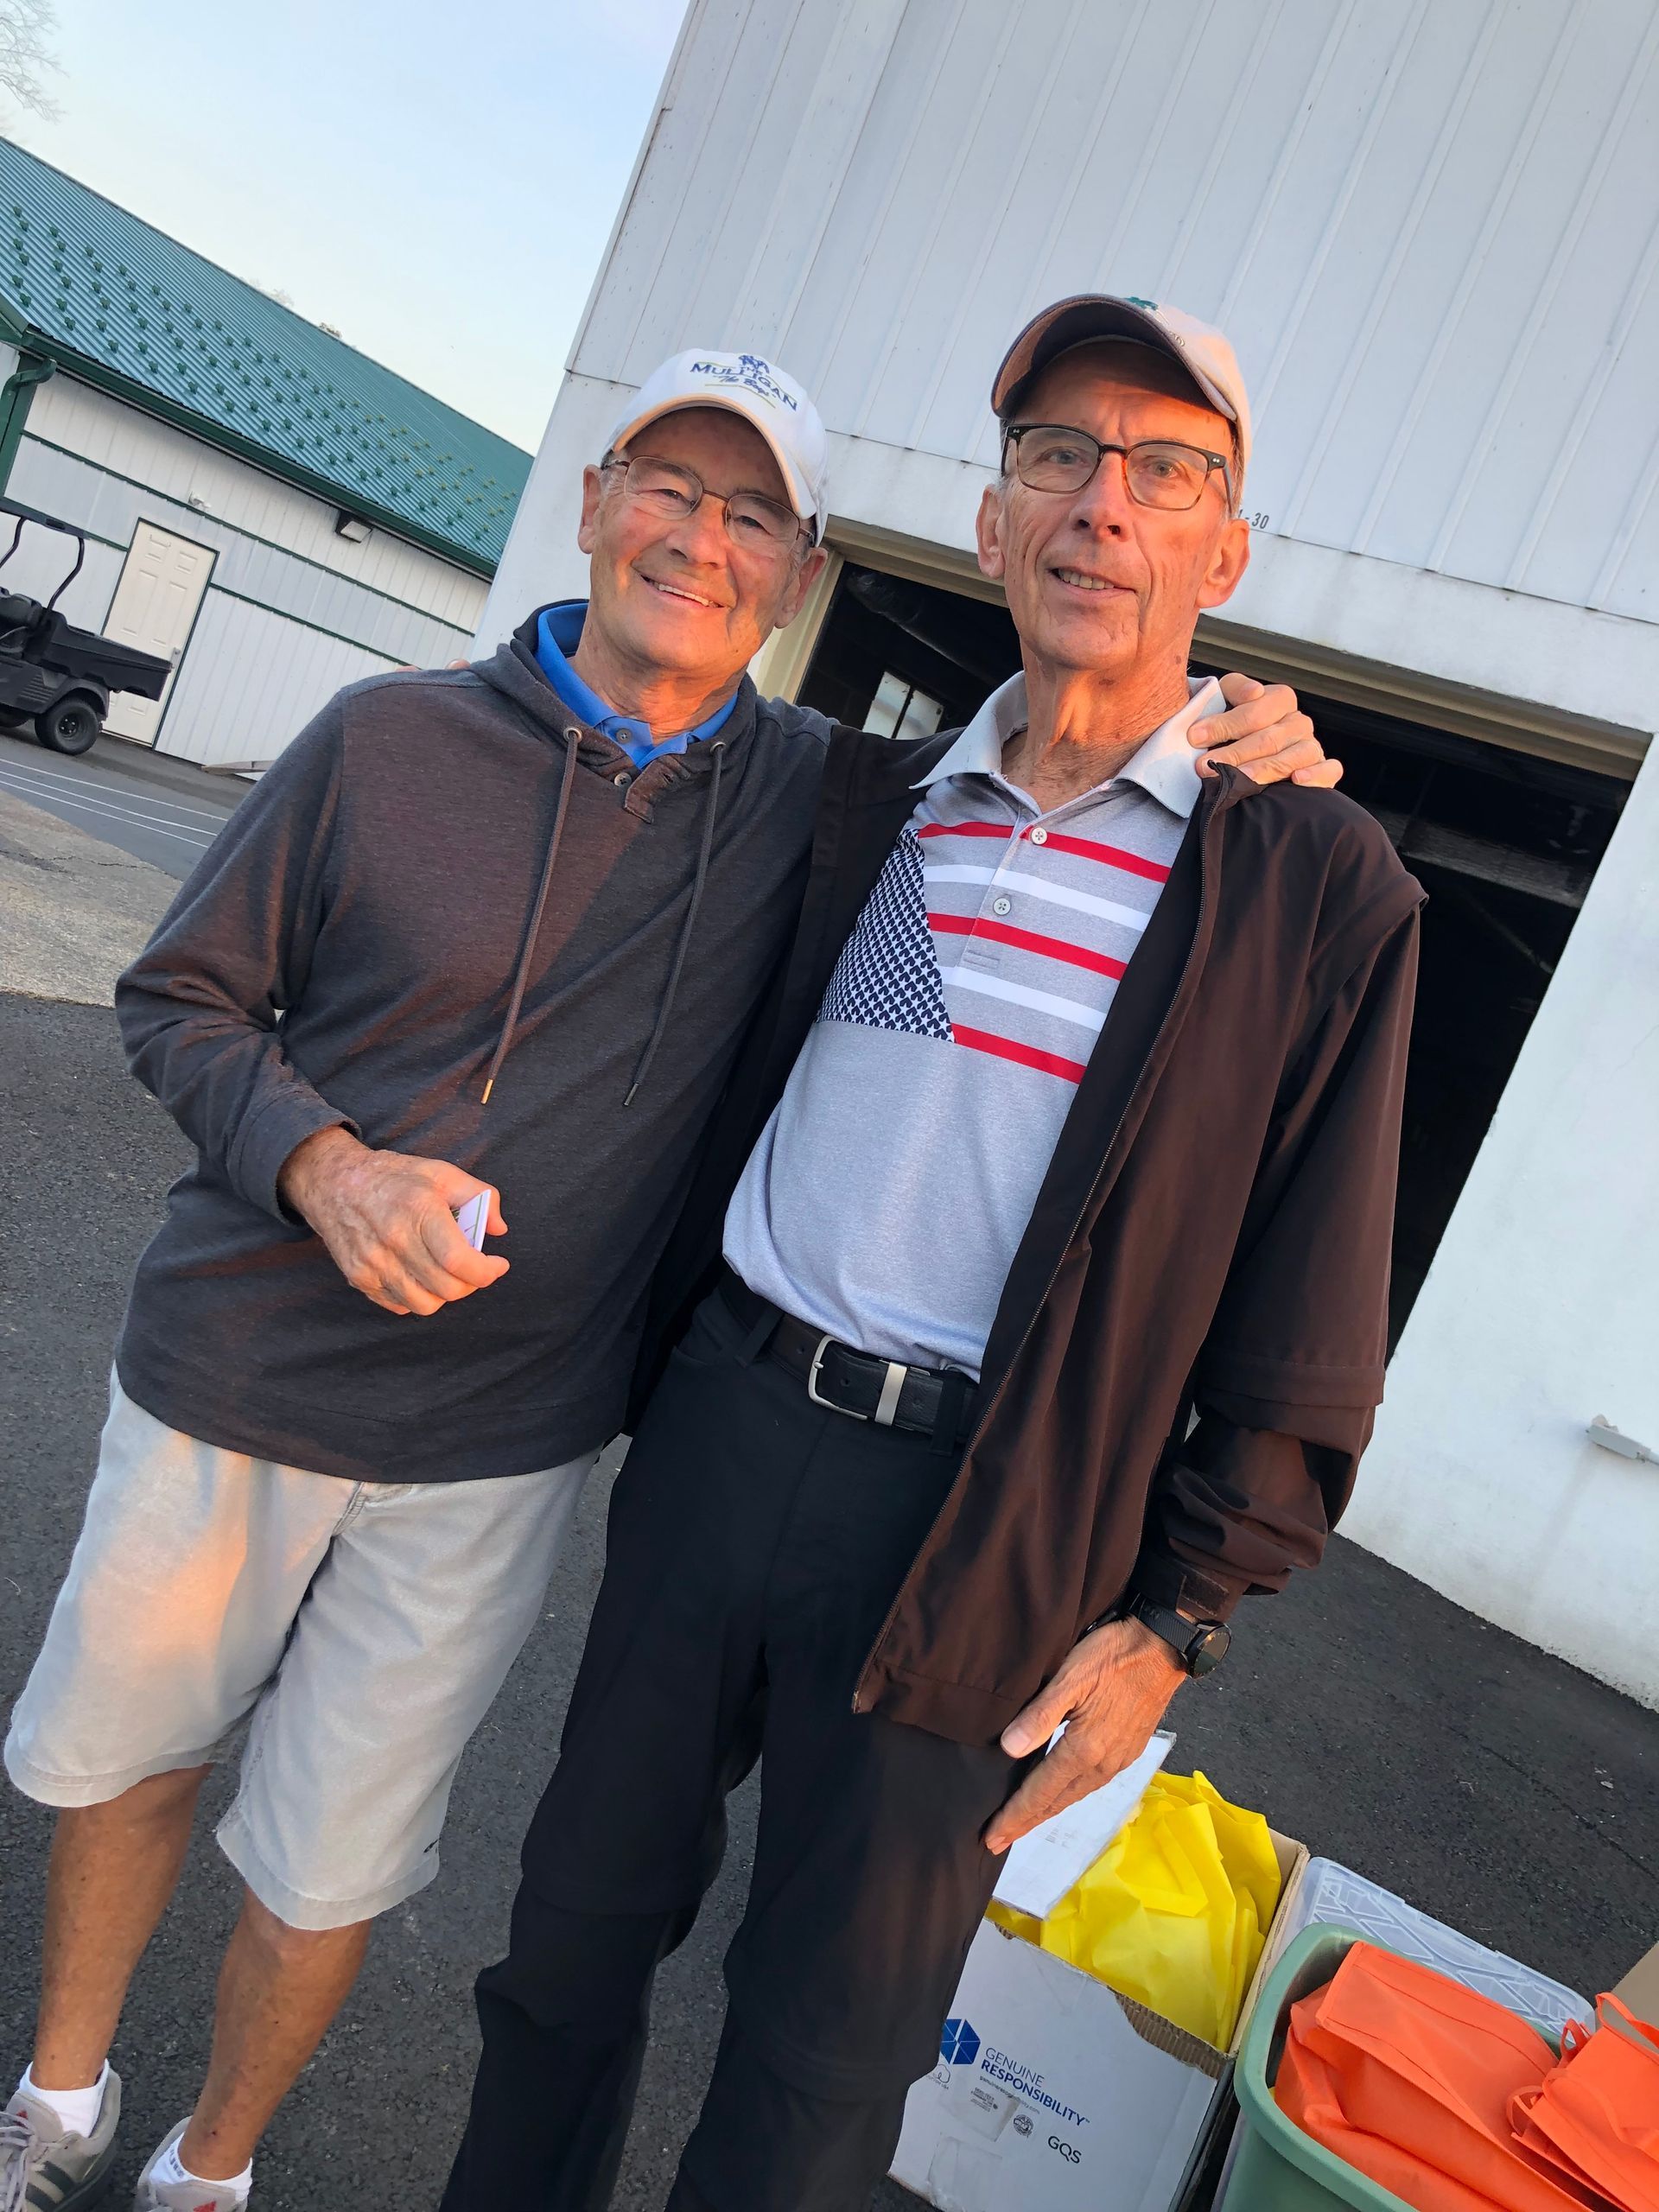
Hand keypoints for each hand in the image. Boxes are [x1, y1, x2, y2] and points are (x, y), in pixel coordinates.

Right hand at [278, 1126, 508, 1315]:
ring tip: (448, 1273)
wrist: (334, 1183)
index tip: (497, 1265)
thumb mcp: (441, 1172)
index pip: (459, 1260)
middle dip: (471, 1284)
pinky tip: (420, 1274)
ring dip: (445, 1294)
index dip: (486, 1271)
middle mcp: (393, 1239)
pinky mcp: (359, 1277)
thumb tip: (499, 1229)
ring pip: (425, 1304)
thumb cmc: (394, 1177)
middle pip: (446, 1288)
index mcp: (419, 1209)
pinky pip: (400, 1305)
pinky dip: (418, 1296)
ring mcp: (373, 1262)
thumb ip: (480, 1196)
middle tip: (475, 1269)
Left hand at [984, 1618, 1183, 1854]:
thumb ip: (1040, 1714)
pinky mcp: (1129, 1751)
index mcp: (1084, 1750)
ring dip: (1047, 1810)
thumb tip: (1009, 1749)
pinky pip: (1091, 1783)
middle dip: (1026, 1821)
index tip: (991, 1838)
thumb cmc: (1115, 1655)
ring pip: (1075, 1795)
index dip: (1014, 1816)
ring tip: (1024, 1820)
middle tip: (997, 1840)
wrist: (1165, 1647)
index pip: (1040, 1793)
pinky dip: (1068, 1795)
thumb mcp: (1071, 1676)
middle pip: (1057, 1802)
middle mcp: (1103, 1764)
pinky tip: (1060, 1792)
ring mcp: (1119, 1760)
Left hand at [1198, 673, 1341, 787]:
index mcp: (1279, 699)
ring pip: (1295, 756)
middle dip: (1234, 753)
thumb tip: (1254, 692)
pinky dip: (1316, 775)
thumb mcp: (1224, 699)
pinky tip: (1296, 780)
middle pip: (1269, 738)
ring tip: (1239, 781)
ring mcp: (1312, 746)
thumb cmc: (1227, 727)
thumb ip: (1233, 689)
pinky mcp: (1323, 769)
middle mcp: (1298, 722)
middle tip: (1204, 767)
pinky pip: (1329, 770)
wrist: (1239, 753)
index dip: (1224, 724)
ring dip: (1265, 769)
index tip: (1195, 737)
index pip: (1255, 711)